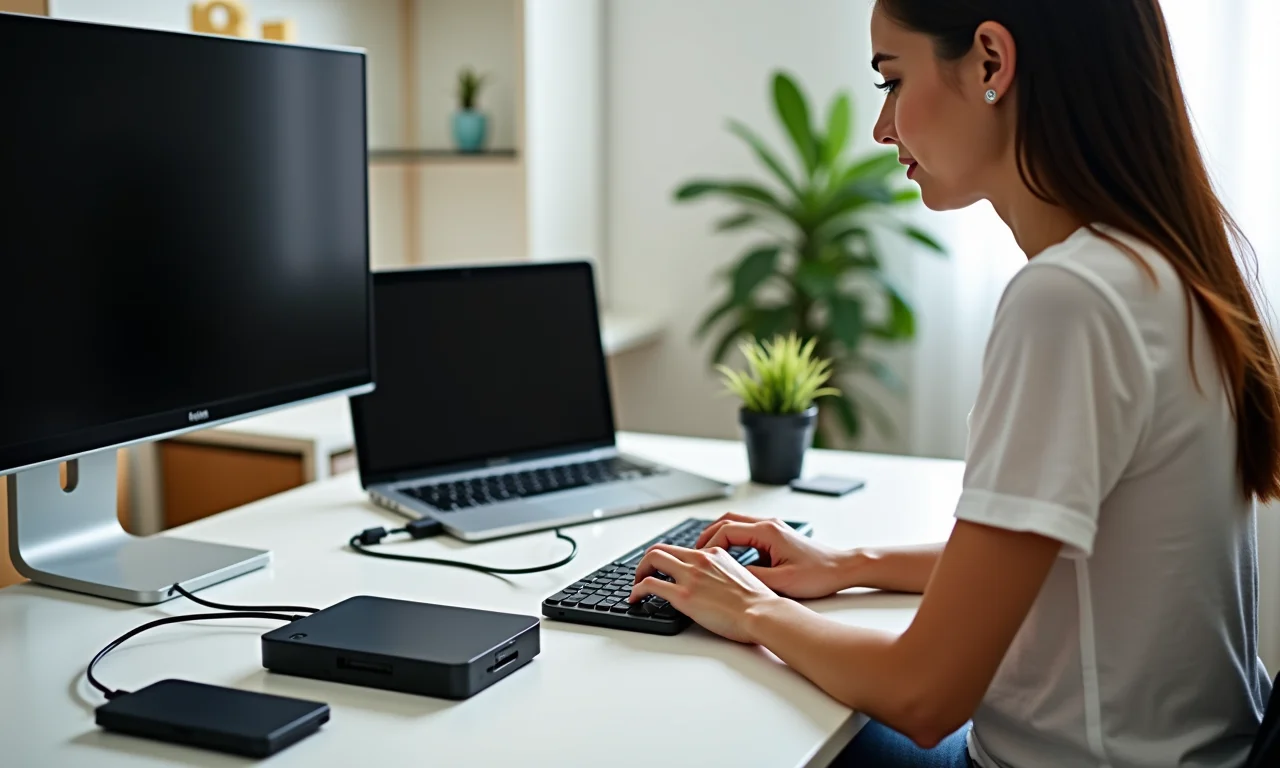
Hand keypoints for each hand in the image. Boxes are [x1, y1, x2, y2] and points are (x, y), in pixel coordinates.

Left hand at [629, 543, 780, 643]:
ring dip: (639, 572)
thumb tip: (711, 583)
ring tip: (636, 586)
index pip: (682, 549)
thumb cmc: (757, 602)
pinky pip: (649, 585)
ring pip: (651, 559)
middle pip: (661, 549)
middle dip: (647, 562)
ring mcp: (690, 576)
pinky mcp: (683, 595)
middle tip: (643, 575)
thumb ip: (721, 573)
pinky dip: (636, 590)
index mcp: (714, 554)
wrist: (762, 612)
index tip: (662, 569)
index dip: (667, 558)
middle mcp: (699, 560)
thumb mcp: (740, 575)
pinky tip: (635, 599)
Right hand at [694, 512, 852, 598]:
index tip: (700, 559)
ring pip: (737, 523)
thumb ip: (752, 576)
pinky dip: (733, 539)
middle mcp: (769, 524)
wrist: (842, 568)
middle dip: (708, 535)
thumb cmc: (818, 574)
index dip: (709, 545)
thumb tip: (729, 575)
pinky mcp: (777, 535)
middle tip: (695, 551)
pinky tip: (729, 556)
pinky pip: (747, 531)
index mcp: (767, 532)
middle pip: (727, 520)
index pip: (727, 531)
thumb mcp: (781, 581)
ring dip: (720, 535)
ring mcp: (773, 528)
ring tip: (706, 553)